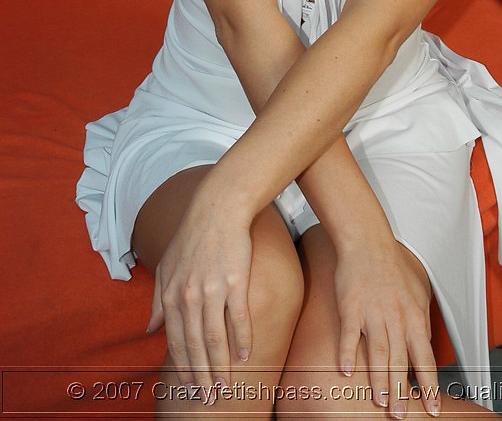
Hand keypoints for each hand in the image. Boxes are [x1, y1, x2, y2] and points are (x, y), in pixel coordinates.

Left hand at [145, 176, 253, 386]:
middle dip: (200, 375)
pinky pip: (238, 317)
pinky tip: (245, 356)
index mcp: (170, 294)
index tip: (189, 386)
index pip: (175, 341)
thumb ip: (157, 300)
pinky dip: (241, 339)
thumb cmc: (191, 237)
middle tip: (207, 397)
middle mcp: (188, 295)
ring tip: (225, 385)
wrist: (218, 209)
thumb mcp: (165, 266)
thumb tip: (150, 330)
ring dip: (220, 365)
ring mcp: (212, 289)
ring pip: (215, 337)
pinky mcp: (235, 281)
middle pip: (194, 345)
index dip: (182, 367)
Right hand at [333, 234, 440, 418]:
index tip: (431, 409)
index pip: (425, 358)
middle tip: (400, 416)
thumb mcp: (418, 292)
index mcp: (414, 316)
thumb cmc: (393, 267)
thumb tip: (425, 346)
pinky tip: (346, 372)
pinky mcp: (351, 307)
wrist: (368, 242)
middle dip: (402, 391)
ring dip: (378, 379)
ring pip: (378, 352)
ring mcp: (372, 313)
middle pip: (401, 361)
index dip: (429, 385)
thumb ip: (421, 321)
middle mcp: (396, 317)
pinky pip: (350, 335)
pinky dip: (348, 354)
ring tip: (379, 402)